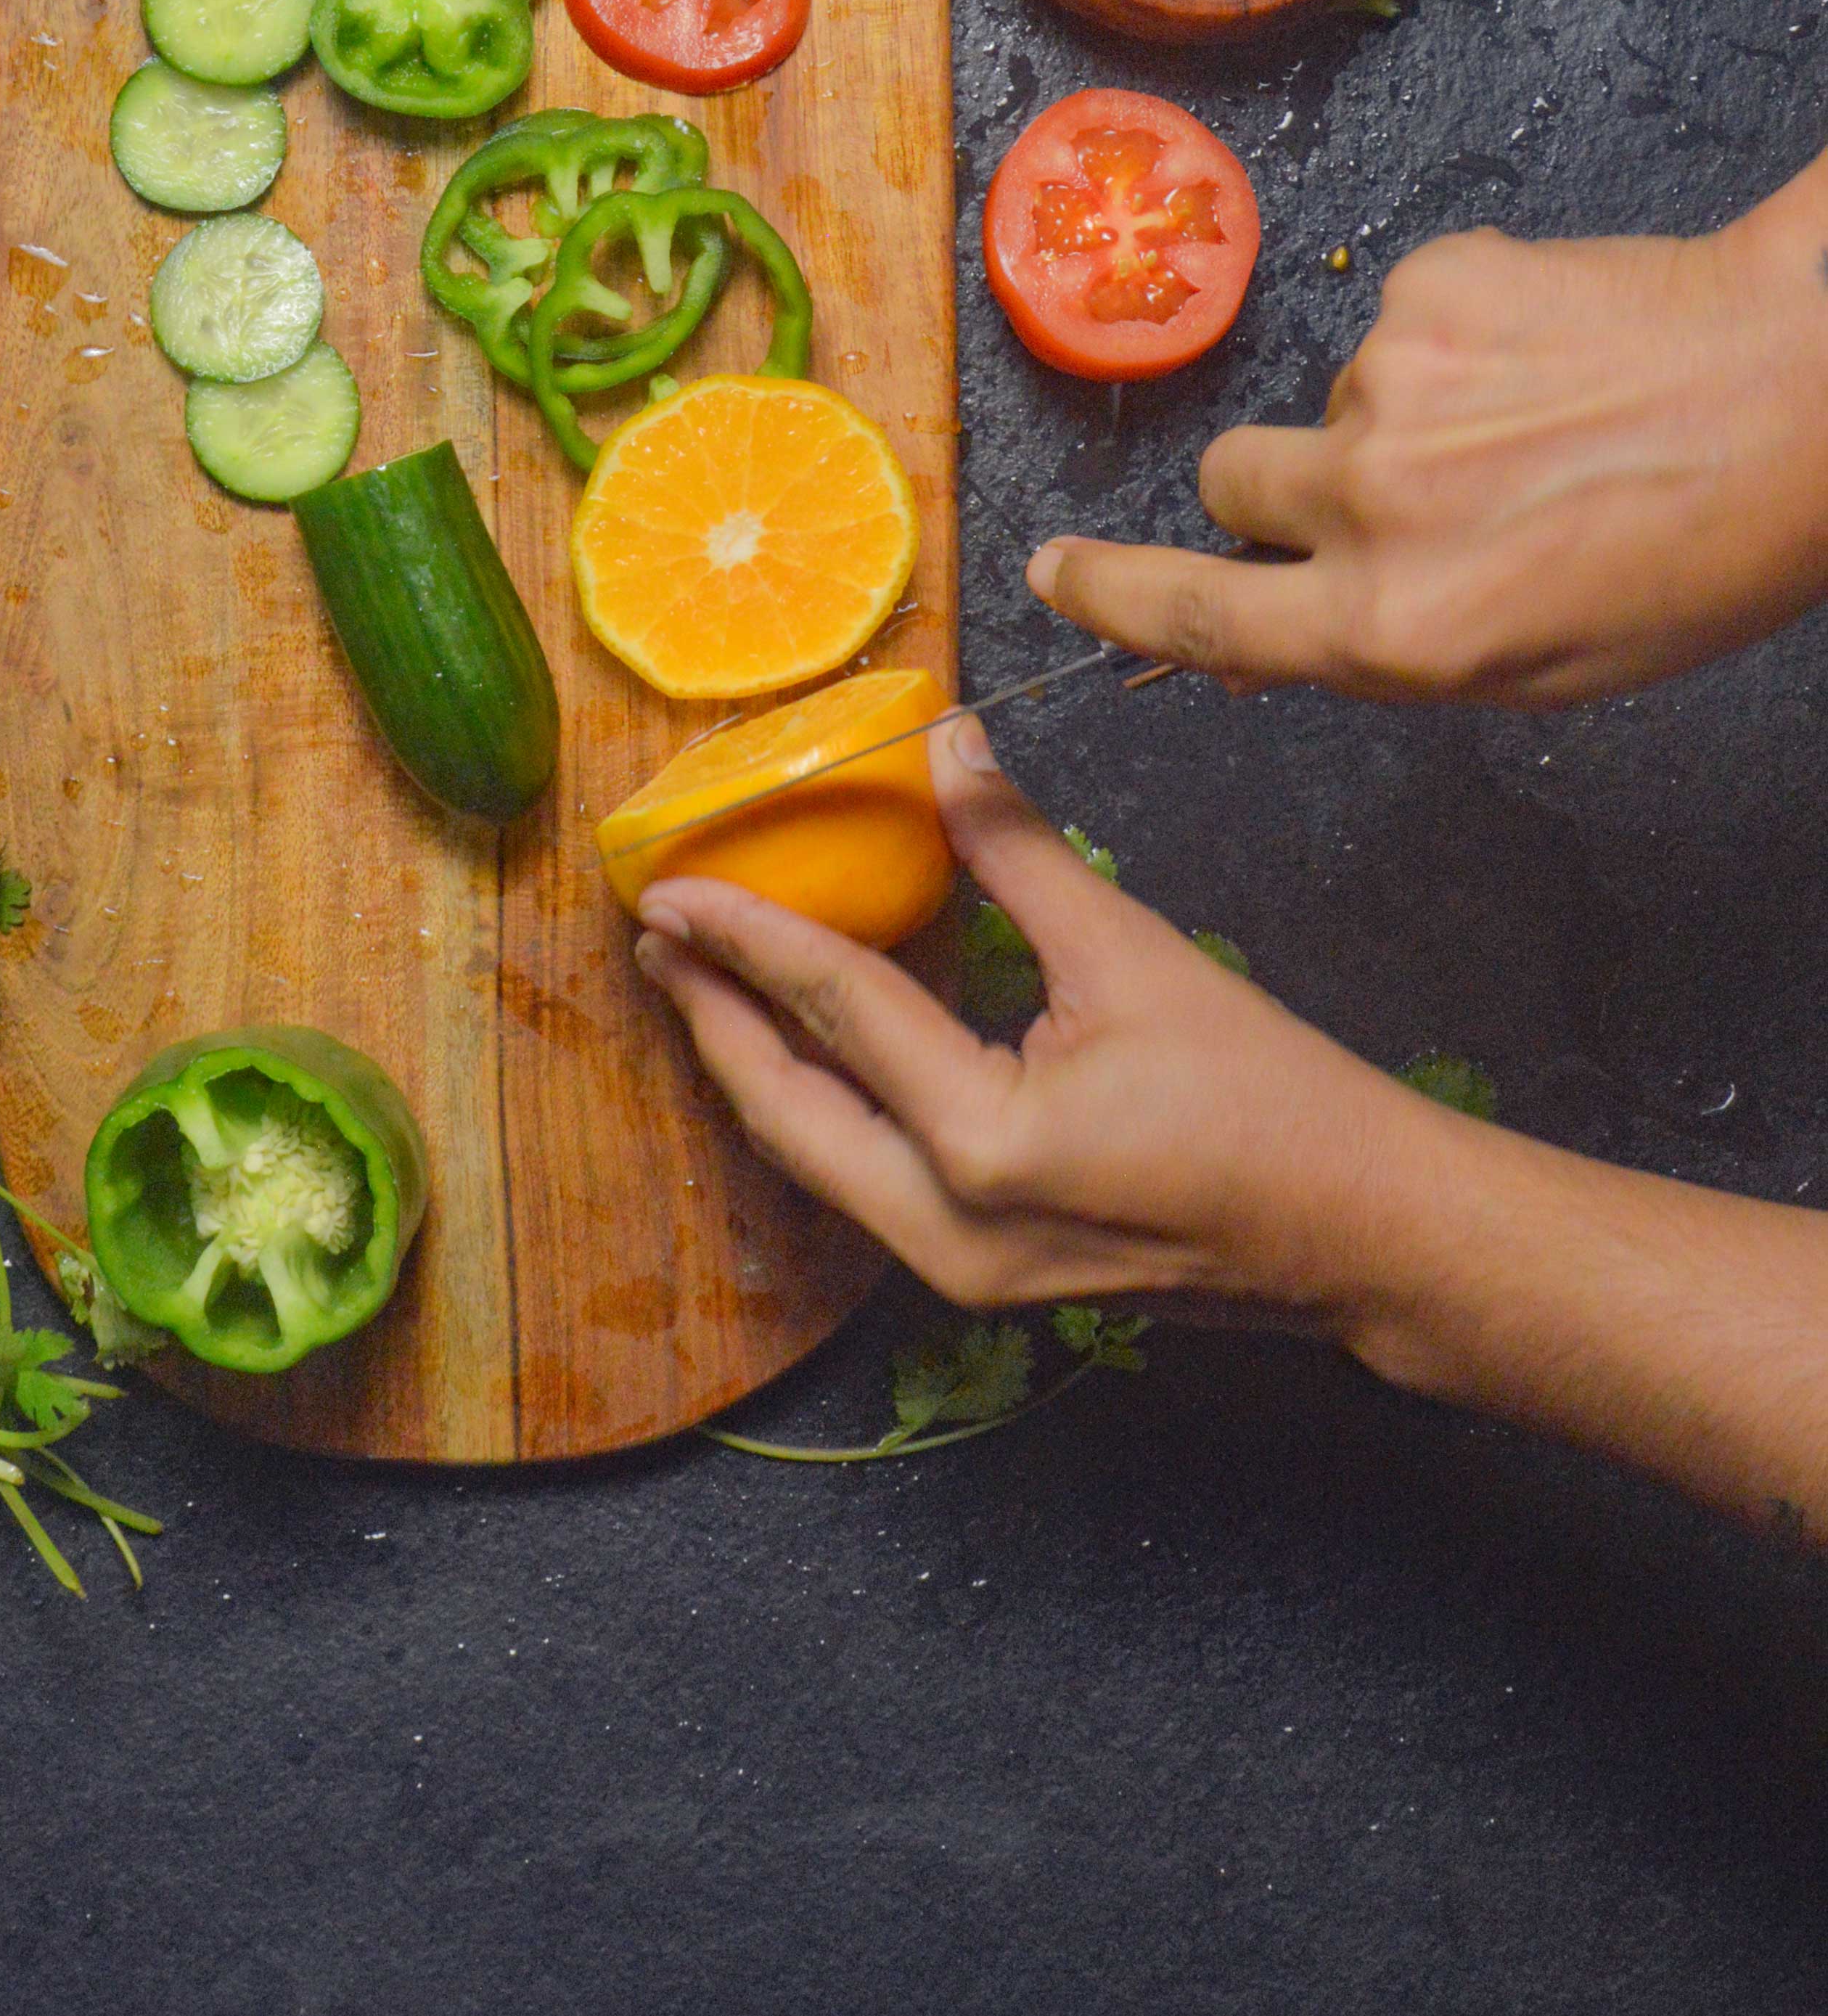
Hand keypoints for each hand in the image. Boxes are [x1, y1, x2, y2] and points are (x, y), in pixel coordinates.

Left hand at [633, 720, 1417, 1320]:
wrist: (1362, 1232)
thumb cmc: (1270, 1099)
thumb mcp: (1135, 955)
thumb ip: (1020, 852)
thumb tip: (948, 745)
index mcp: (982, 1146)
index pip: (835, 1012)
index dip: (746, 936)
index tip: (670, 885)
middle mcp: (946, 1229)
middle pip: (786, 1109)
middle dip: (713, 1019)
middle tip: (658, 936)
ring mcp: (959, 1270)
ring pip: (814, 1158)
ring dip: (755, 1066)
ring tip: (703, 984)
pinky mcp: (981, 1275)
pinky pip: (862, 1183)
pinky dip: (819, 1109)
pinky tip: (799, 1049)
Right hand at [1027, 173, 1827, 705]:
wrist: (1807, 385)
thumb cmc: (1703, 546)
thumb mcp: (1545, 663)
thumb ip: (1394, 648)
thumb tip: (1273, 629)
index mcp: (1397, 627)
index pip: (1194, 618)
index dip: (1107, 593)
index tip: (1053, 569)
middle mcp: (1368, 506)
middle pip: (1233, 487)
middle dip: (1284, 490)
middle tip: (1398, 492)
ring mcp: (1388, 383)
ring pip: (1330, 401)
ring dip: (1400, 414)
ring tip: (1535, 421)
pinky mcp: (1428, 286)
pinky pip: (1401, 320)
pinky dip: (1460, 339)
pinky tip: (1555, 356)